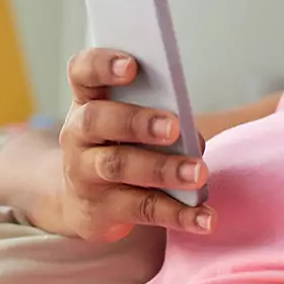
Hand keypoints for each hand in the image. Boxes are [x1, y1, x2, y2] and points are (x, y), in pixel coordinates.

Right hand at [58, 48, 213, 241]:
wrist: (83, 202)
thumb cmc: (120, 148)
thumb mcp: (131, 125)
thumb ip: (159, 118)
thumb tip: (191, 140)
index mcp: (88, 101)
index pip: (83, 72)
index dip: (102, 65)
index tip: (131, 66)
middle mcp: (78, 135)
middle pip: (97, 120)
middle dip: (136, 121)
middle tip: (174, 126)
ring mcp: (85, 174)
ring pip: (119, 166)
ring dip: (163, 169)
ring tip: (198, 173)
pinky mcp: (101, 210)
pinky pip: (142, 210)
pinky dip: (178, 215)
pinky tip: (205, 218)